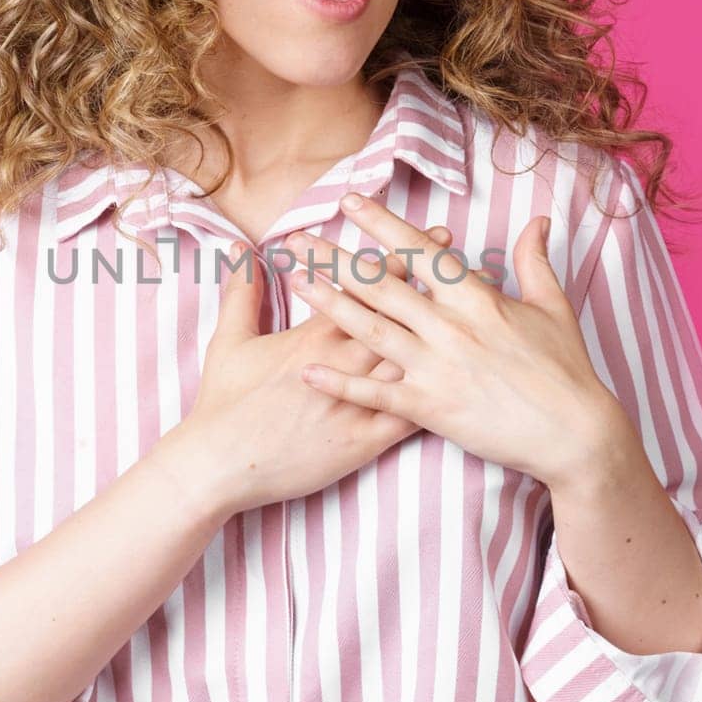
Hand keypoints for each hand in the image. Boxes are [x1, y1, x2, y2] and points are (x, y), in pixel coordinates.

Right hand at [180, 225, 454, 517]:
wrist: (220, 464)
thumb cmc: (224, 403)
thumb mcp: (229, 340)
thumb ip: (241, 291)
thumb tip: (240, 248)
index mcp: (315, 335)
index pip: (368, 286)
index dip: (404, 259)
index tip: (434, 237)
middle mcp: (342, 362)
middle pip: (400, 317)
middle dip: (437, 288)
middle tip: (473, 265)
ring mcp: (355, 402)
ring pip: (412, 362)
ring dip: (445, 339)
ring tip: (480, 320)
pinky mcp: (361, 442)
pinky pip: (408, 418)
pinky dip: (438, 400)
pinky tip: (467, 389)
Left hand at [283, 195, 624, 486]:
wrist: (575, 433)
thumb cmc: (566, 369)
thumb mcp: (552, 307)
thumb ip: (535, 260)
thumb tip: (539, 219)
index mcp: (476, 298)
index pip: (419, 250)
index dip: (381, 223)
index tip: (349, 202)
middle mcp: (449, 327)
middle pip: (381, 285)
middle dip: (334, 259)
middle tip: (296, 238)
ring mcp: (437, 368)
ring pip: (370, 330)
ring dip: (328, 305)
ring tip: (296, 282)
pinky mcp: (430, 408)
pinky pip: (375, 393)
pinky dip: (339, 383)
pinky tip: (306, 370)